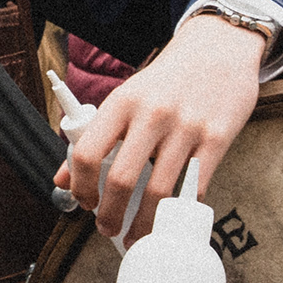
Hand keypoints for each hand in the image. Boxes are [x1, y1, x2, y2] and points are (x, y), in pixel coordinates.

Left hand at [59, 14, 265, 234]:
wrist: (220, 47)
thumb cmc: (168, 79)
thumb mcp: (127, 97)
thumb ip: (94, 135)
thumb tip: (62, 178)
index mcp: (122, 102)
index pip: (87, 151)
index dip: (80, 186)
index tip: (84, 202)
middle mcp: (153, 114)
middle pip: (121, 179)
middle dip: (109, 215)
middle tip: (107, 229)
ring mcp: (187, 127)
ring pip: (158, 192)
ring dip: (143, 224)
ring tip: (136, 235)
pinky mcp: (217, 139)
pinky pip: (194, 188)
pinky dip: (179, 210)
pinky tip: (170, 218)